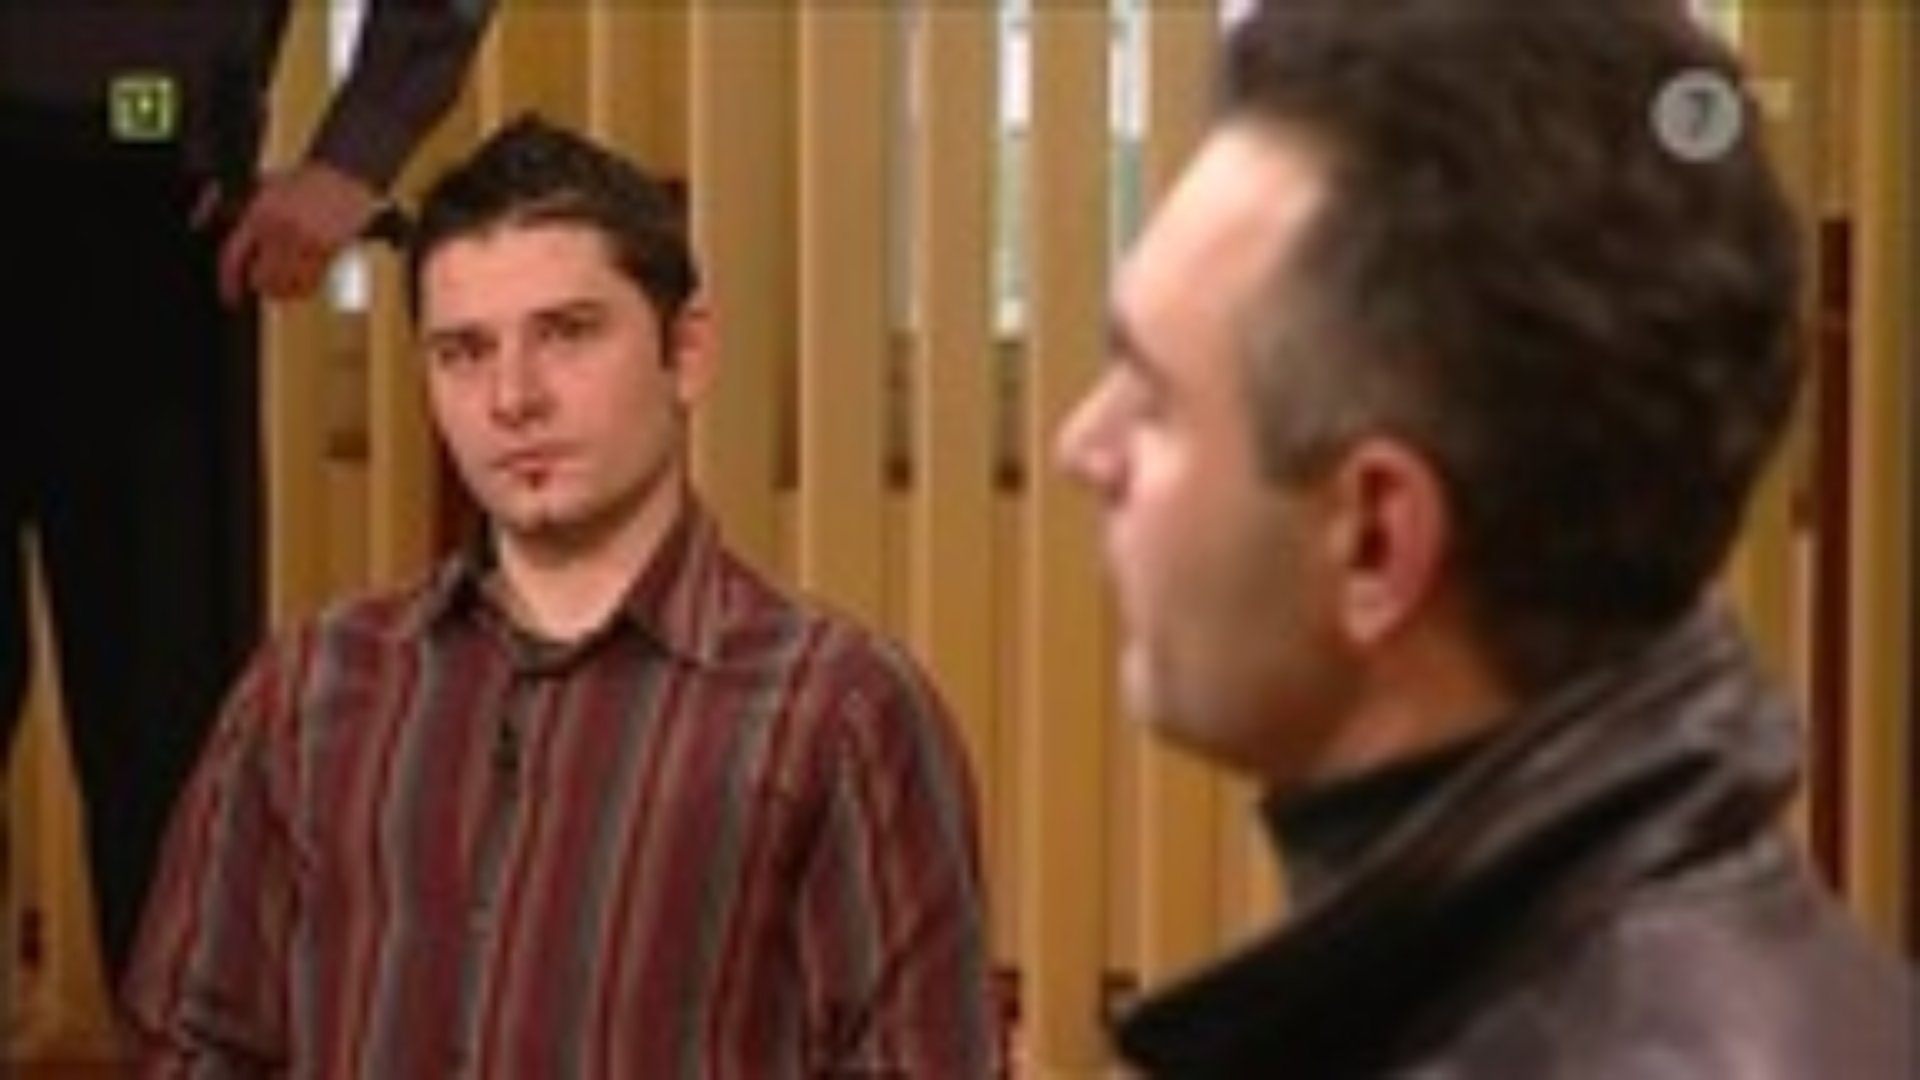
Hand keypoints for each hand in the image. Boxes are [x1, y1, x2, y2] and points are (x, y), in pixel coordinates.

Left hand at [218, 161, 379, 303]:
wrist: (343, 175)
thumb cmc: (304, 181)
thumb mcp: (263, 187)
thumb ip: (233, 206)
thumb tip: (198, 221)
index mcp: (258, 213)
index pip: (233, 256)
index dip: (229, 282)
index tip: (230, 297)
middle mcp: (279, 229)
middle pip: (261, 278)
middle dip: (262, 286)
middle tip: (265, 286)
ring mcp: (305, 241)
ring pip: (287, 285)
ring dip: (284, 291)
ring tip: (285, 286)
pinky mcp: (328, 250)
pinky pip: (311, 282)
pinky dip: (305, 289)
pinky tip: (304, 284)